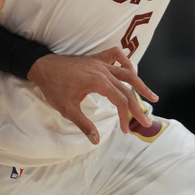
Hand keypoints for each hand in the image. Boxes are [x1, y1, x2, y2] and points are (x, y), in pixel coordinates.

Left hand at [27, 48, 158, 144]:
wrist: (42, 67)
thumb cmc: (54, 88)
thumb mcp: (68, 109)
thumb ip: (84, 124)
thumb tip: (96, 140)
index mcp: (99, 82)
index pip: (120, 101)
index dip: (125, 117)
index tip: (125, 130)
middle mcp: (104, 71)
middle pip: (127, 89)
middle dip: (138, 106)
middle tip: (145, 121)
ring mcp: (101, 63)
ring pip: (127, 72)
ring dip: (140, 84)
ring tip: (152, 96)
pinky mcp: (96, 59)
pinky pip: (115, 55)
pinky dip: (125, 61)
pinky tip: (130, 70)